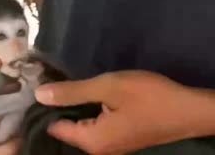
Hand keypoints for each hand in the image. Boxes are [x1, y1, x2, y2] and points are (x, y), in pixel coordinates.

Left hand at [35, 70, 214, 154]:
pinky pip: (92, 125)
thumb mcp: (108, 88)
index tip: (40, 85)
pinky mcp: (118, 139)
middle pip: (65, 128)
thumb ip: (72, 92)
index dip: (45, 107)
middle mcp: (96, 150)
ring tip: (66, 83)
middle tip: (51, 80)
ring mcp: (109, 147)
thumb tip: (38, 95)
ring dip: (73, 107)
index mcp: (90, 141)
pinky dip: (87, 111)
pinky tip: (88, 95)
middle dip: (58, 106)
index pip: (53, 127)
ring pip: (79, 125)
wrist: (189, 110)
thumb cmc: (149, 97)